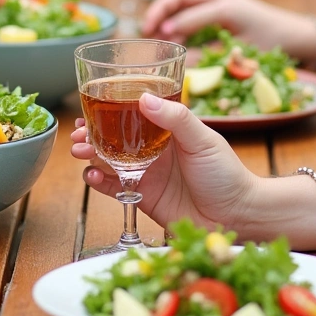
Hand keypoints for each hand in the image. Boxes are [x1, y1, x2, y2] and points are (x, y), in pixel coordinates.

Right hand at [71, 94, 260, 231]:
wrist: (238, 217)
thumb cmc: (227, 173)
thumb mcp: (202, 139)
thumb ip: (174, 118)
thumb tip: (143, 98)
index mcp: (164, 130)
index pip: (129, 114)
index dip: (106, 110)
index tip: (88, 108)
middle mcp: (151, 149)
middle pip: (111, 137)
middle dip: (90, 134)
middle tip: (77, 135)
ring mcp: (145, 173)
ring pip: (108, 160)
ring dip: (90, 155)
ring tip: (81, 152)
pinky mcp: (142, 197)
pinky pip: (113, 188)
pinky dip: (98, 182)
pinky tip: (92, 176)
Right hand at [142, 0, 315, 61]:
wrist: (299, 35)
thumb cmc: (273, 43)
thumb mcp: (240, 52)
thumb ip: (209, 53)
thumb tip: (178, 59)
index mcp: (225, 2)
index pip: (188, 7)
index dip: (170, 22)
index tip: (157, 38)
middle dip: (159, 11)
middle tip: (145, 30)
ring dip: (166, 14)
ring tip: (152, 34)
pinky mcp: (221, 4)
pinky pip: (192, 6)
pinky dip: (178, 19)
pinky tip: (171, 36)